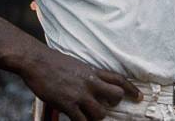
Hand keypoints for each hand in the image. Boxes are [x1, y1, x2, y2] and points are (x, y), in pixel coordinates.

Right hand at [20, 47, 142, 120]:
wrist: (36, 60)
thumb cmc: (52, 61)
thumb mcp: (75, 64)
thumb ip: (86, 75)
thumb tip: (92, 84)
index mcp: (92, 70)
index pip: (118, 79)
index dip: (131, 89)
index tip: (138, 96)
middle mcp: (89, 81)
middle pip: (115, 96)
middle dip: (114, 104)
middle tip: (107, 107)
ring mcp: (79, 94)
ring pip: (100, 113)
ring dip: (96, 117)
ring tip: (87, 114)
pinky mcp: (68, 104)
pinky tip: (76, 119)